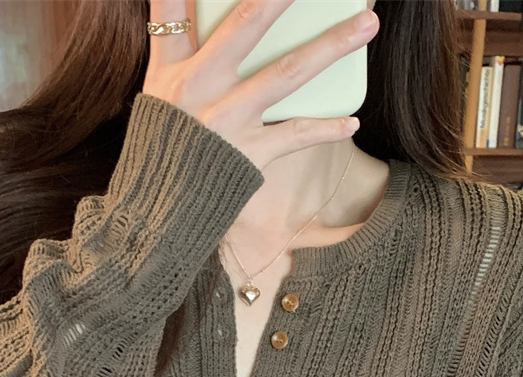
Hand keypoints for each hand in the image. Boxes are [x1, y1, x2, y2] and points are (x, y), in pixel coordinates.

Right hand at [142, 0, 378, 171]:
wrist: (159, 211)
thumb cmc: (162, 148)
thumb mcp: (156, 93)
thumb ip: (172, 47)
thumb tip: (180, 14)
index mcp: (174, 67)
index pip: (174, 9)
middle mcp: (202, 85)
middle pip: (248, 23)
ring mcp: (229, 119)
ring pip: (287, 72)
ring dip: (331, 46)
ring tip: (366, 24)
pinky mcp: (249, 153)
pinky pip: (295, 135)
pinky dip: (326, 129)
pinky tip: (352, 121)